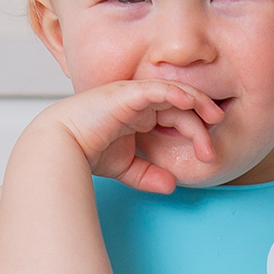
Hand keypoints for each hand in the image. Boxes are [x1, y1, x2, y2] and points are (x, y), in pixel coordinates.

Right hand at [51, 75, 223, 196]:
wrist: (58, 146)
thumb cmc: (84, 152)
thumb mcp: (125, 167)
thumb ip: (148, 175)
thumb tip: (172, 185)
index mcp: (139, 115)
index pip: (176, 118)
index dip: (196, 133)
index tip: (208, 155)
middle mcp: (138, 102)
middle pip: (180, 106)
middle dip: (201, 125)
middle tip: (211, 151)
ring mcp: (133, 94)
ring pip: (174, 92)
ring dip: (197, 104)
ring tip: (214, 118)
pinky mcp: (126, 93)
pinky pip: (157, 88)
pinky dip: (176, 92)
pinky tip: (191, 101)